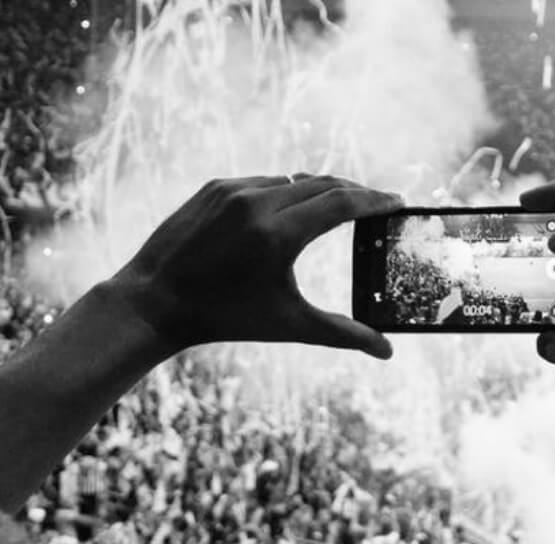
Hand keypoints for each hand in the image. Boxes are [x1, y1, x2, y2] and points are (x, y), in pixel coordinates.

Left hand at [112, 174, 402, 358]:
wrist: (156, 302)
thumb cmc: (226, 319)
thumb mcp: (289, 326)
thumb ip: (343, 334)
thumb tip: (387, 351)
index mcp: (278, 234)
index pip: (342, 202)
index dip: (375, 200)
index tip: (397, 201)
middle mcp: (257, 202)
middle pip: (323, 184)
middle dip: (354, 193)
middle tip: (376, 205)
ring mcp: (233, 190)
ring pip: (292, 181)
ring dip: (318, 192)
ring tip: (337, 208)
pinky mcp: (214, 187)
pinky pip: (262, 183)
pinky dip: (282, 194)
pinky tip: (290, 211)